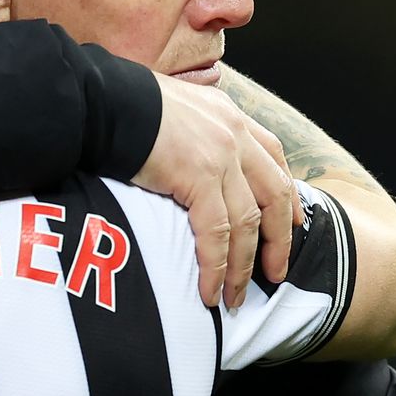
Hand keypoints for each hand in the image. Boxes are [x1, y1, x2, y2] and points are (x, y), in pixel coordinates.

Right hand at [131, 72, 300, 308]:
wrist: (103, 100)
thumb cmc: (124, 104)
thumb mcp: (173, 105)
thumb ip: (192, 128)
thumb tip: (186, 154)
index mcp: (228, 115)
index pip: (273, 155)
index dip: (287, 193)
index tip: (292, 221)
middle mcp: (233, 134)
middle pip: (272, 194)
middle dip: (278, 239)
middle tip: (275, 273)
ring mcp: (220, 157)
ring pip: (247, 222)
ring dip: (243, 265)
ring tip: (236, 296)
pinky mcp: (199, 178)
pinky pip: (216, 233)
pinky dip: (216, 267)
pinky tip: (211, 290)